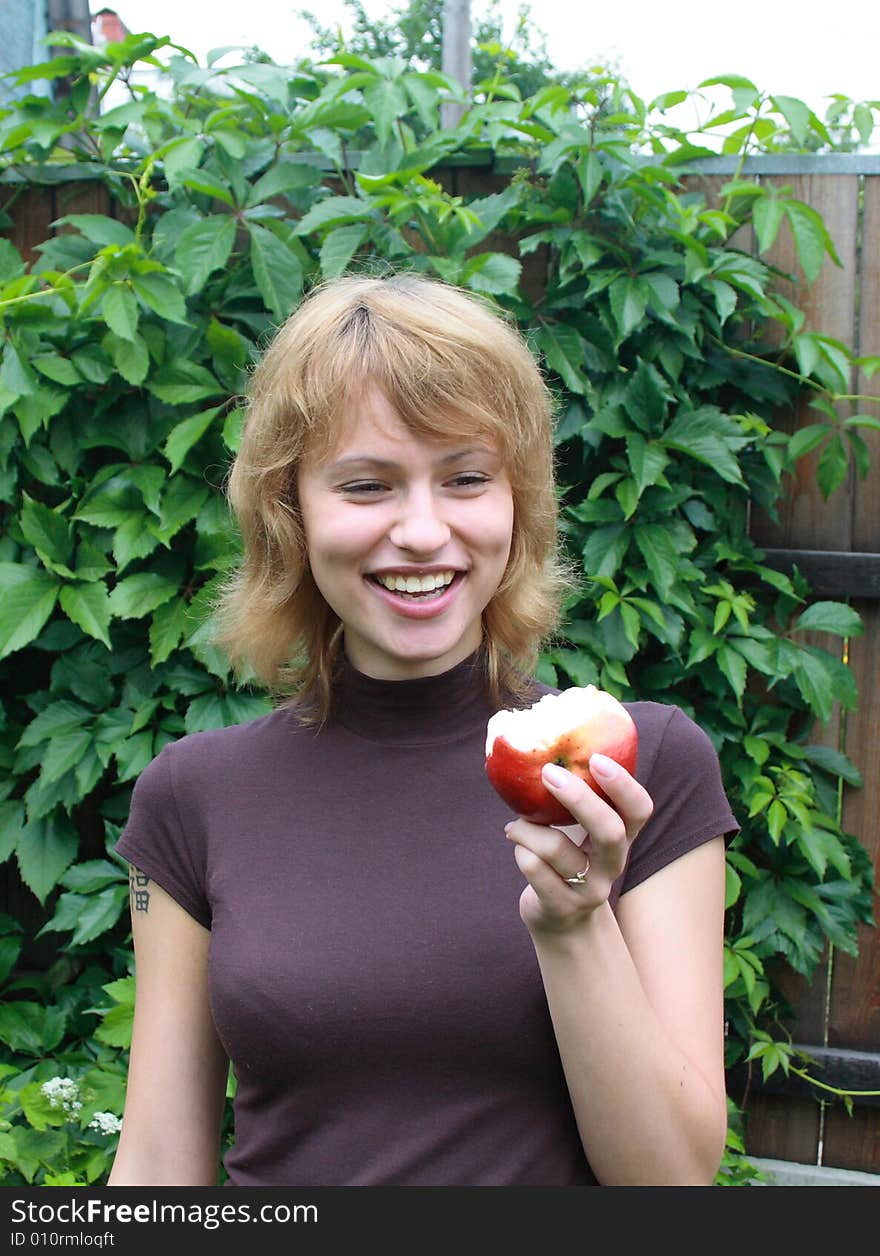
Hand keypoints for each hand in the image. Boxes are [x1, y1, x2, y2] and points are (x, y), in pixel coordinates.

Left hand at [505, 753, 653, 935]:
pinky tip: (519, 848)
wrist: (562, 921)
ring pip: (555, 847)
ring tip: (515, 825)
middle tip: (548, 772)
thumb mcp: (579, 831)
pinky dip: (520, 850)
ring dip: (526, 828)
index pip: (640, 809)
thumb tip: (541, 745)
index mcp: (622, 837)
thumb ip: (573, 799)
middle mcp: (613, 864)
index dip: (623, 784)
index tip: (596, 758)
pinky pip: (533, 868)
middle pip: (609, 830)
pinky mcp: (562, 906)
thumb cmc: (567, 859)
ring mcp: (590, 890)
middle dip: (578, 797)